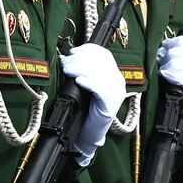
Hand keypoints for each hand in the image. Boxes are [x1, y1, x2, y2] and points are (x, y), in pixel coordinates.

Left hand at [59, 42, 126, 166]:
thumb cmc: (85, 109)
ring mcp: (116, 92)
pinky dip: (89, 83)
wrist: (90, 132)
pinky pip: (100, 89)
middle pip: (100, 62)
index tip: (72, 52)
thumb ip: (82, 71)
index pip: (103, 54)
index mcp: (113, 74)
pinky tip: (79, 81)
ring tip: (67, 70)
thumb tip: (66, 58)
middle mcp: (117, 81)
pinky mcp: (111, 104)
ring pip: (99, 73)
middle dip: (79, 59)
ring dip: (80, 69)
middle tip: (65, 63)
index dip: (87, 50)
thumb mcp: (85, 86)